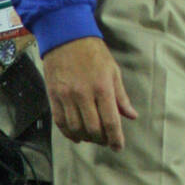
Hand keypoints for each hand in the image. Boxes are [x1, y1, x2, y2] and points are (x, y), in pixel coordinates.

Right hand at [43, 36, 136, 150]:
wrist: (67, 37)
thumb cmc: (94, 53)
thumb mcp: (113, 70)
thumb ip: (121, 96)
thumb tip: (131, 116)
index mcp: (102, 87)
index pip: (110, 121)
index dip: (115, 138)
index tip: (118, 147)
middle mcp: (83, 94)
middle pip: (93, 129)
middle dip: (101, 140)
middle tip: (106, 141)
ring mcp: (66, 96)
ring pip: (76, 128)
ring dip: (85, 138)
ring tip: (93, 137)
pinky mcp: (53, 96)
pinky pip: (60, 122)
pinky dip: (69, 133)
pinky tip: (76, 135)